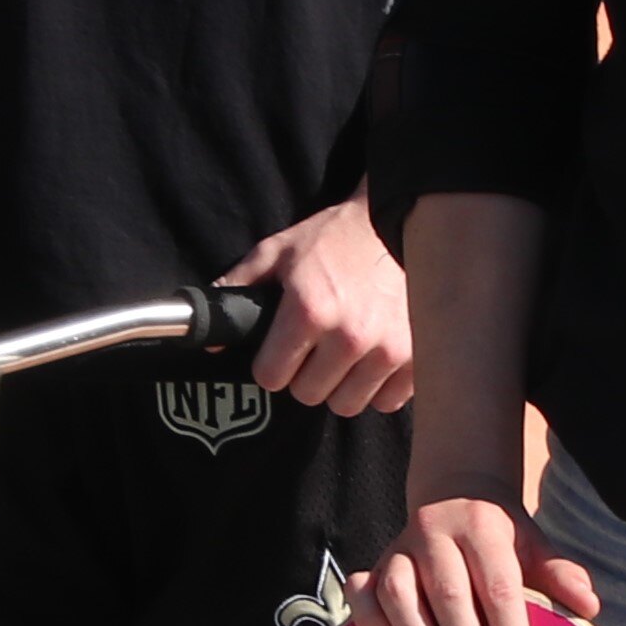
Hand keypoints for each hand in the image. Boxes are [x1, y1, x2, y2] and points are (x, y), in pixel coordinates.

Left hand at [223, 197, 413, 417]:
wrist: (402, 221)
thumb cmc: (334, 237)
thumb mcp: (278, 251)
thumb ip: (238, 289)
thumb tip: (209, 336)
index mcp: (309, 309)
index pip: (270, 377)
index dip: (270, 364)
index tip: (281, 350)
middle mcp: (349, 335)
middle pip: (307, 395)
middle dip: (305, 375)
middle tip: (315, 348)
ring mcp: (387, 350)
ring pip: (346, 405)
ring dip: (340, 385)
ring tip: (345, 354)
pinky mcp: (416, 358)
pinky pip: (386, 401)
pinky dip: (377, 387)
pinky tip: (373, 358)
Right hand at [353, 490, 595, 625]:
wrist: (455, 494)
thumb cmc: (500, 537)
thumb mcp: (533, 546)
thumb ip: (559, 574)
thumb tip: (588, 606)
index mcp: (482, 526)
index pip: (499, 586)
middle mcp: (436, 532)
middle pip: (450, 595)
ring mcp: (399, 548)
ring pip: (399, 594)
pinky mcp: (374, 565)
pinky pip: (362, 594)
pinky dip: (374, 624)